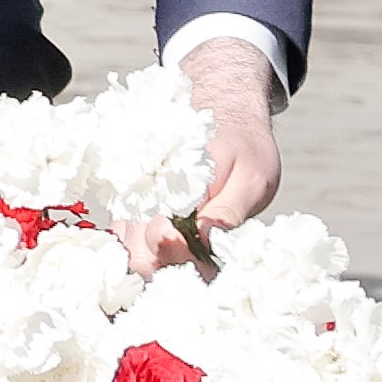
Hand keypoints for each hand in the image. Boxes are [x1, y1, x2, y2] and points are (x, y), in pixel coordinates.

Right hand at [142, 38, 284, 267]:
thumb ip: (228, 211)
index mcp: (175, 185)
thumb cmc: (243, 148)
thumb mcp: (252, 178)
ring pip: (132, 253)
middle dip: (175, 267)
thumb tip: (207, 240)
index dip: (189, 258)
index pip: (161, 238)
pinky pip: (129, 243)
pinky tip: (181, 245)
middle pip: (141, 254)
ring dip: (164, 263)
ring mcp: (134, 202)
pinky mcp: (132, 208)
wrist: (223, 114)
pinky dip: (153, 253)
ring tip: (198, 252)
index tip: (213, 260)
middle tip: (209, 260)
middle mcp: (145, 193)